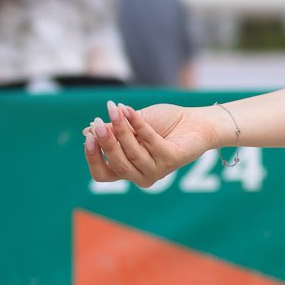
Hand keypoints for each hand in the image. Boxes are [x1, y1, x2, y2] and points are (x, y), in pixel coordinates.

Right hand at [85, 101, 220, 188]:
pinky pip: (150, 141)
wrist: (196, 121)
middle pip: (116, 164)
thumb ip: (115, 129)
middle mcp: (141, 175)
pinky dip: (138, 124)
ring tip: (115, 109)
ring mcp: (157, 170)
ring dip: (121, 129)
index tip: (88, 136)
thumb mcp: (133, 124)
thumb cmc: (163, 123)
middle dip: (106, 142)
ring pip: (132, 153)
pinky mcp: (171, 160)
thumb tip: (89, 130)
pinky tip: (129, 111)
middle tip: (99, 121)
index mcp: (128, 169)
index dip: (93, 158)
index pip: (102, 174)